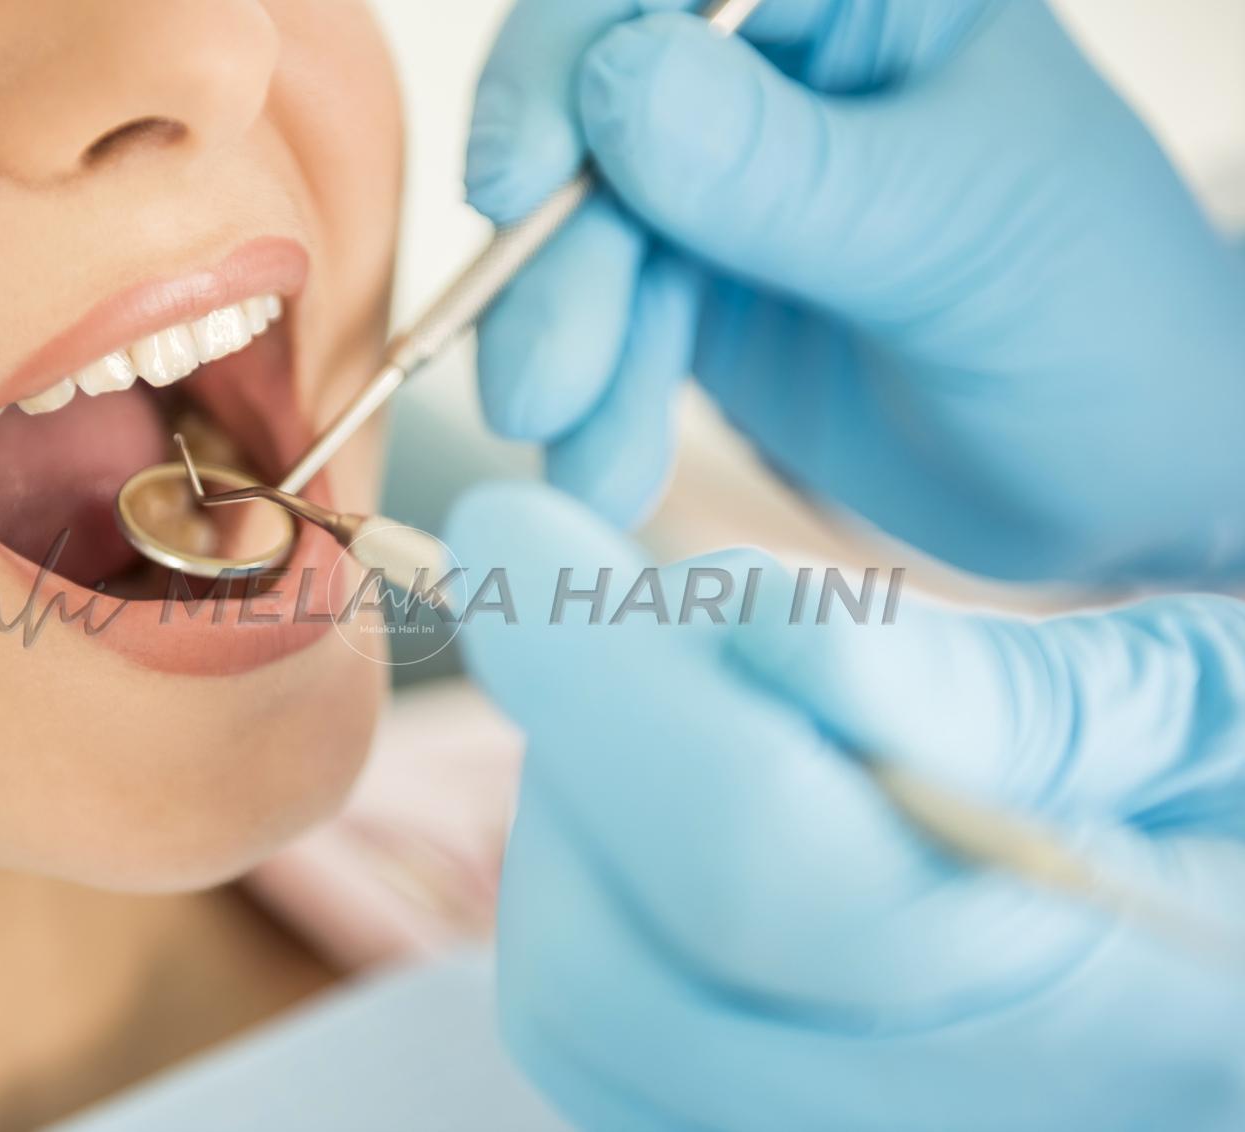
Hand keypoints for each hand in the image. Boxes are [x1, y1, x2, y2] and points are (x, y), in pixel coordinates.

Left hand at [444, 481, 1244, 1131]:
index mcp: (1120, 1018)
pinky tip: (675, 805)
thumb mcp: (1209, 711)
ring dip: (574, 827)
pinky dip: (597, 903)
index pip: (781, 877)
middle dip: (578, 755)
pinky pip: (612, 1051)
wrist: (1237, 952)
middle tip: (615, 608)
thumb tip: (745, 622)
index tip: (516, 522)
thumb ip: (993, 691)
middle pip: (622, 982)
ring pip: (588, 1026)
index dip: (613, 683)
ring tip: (673, 703)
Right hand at [466, 0, 1244, 581]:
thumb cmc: (1099, 325)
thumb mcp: (958, 238)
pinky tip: (606, 474)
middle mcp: (778, 66)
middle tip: (536, 390)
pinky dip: (592, 401)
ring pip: (581, 232)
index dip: (569, 58)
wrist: (1117, 476)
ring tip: (586, 470)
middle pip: (591, 111)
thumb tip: (614, 88)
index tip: (521, 183)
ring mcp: (728, 178)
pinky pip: (602, 321)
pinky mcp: (697, 282)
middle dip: (555, 259)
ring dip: (564, 352)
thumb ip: (791, 174)